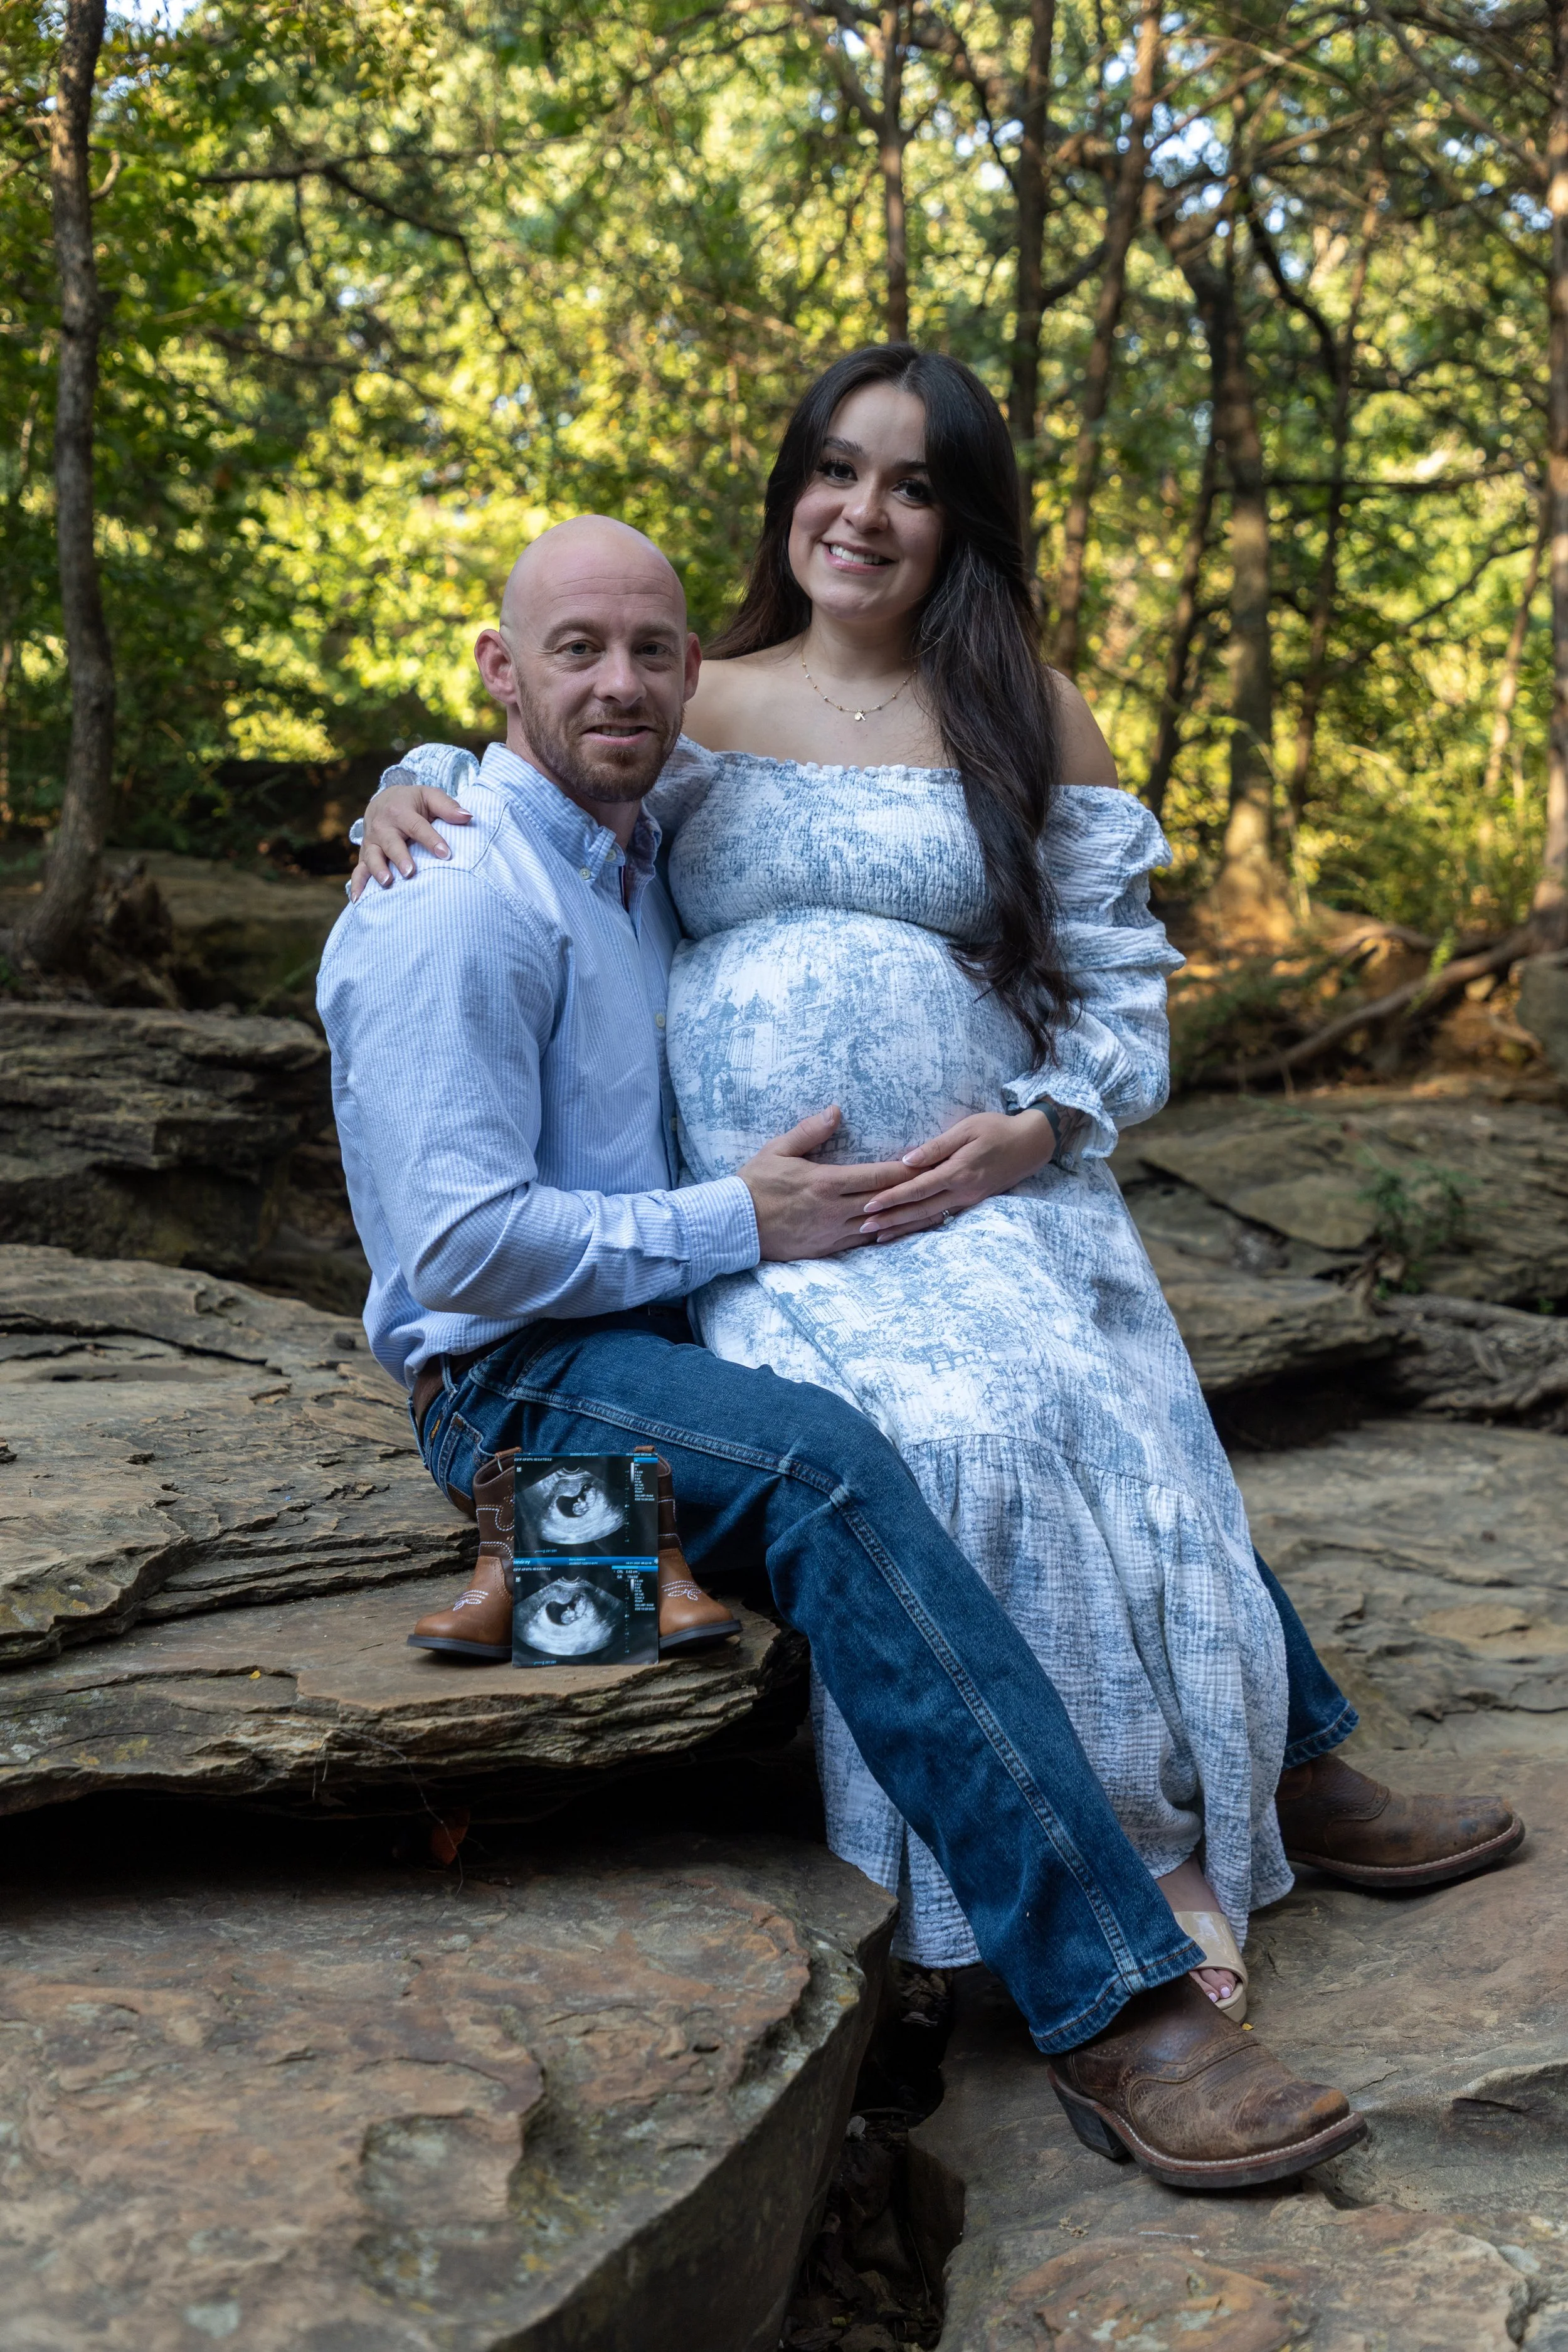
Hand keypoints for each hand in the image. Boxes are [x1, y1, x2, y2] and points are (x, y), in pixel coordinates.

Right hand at [349, 784, 470, 899]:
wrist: (382, 801)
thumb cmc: (412, 802)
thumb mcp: (429, 796)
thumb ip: (448, 806)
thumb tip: (467, 817)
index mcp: (401, 811)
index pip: (418, 827)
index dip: (432, 840)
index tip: (445, 854)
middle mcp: (383, 827)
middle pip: (392, 843)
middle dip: (400, 857)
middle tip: (411, 872)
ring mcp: (372, 842)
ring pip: (373, 857)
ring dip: (378, 870)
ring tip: (387, 883)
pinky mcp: (365, 855)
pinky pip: (359, 870)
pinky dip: (357, 885)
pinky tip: (358, 900)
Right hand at [739, 1108, 948, 1260]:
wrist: (733, 1224)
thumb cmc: (754, 1183)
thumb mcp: (778, 1149)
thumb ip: (810, 1131)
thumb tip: (836, 1111)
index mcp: (825, 1183)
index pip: (876, 1176)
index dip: (905, 1170)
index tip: (926, 1163)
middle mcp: (833, 1210)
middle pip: (884, 1201)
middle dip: (914, 1193)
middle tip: (941, 1185)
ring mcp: (831, 1232)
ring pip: (879, 1227)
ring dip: (905, 1218)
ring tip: (933, 1212)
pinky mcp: (825, 1249)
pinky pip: (862, 1244)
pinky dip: (884, 1237)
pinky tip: (899, 1232)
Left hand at [857, 1109, 1057, 1239]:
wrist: (1031, 1144)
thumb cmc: (996, 1129)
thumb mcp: (967, 1128)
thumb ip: (937, 1146)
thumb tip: (907, 1160)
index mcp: (958, 1170)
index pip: (918, 1188)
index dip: (892, 1197)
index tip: (868, 1204)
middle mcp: (962, 1191)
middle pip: (919, 1210)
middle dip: (890, 1220)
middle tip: (861, 1227)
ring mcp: (968, 1200)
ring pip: (929, 1219)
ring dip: (902, 1229)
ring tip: (876, 1237)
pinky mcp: (972, 1203)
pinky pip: (942, 1219)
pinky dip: (921, 1227)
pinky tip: (905, 1232)